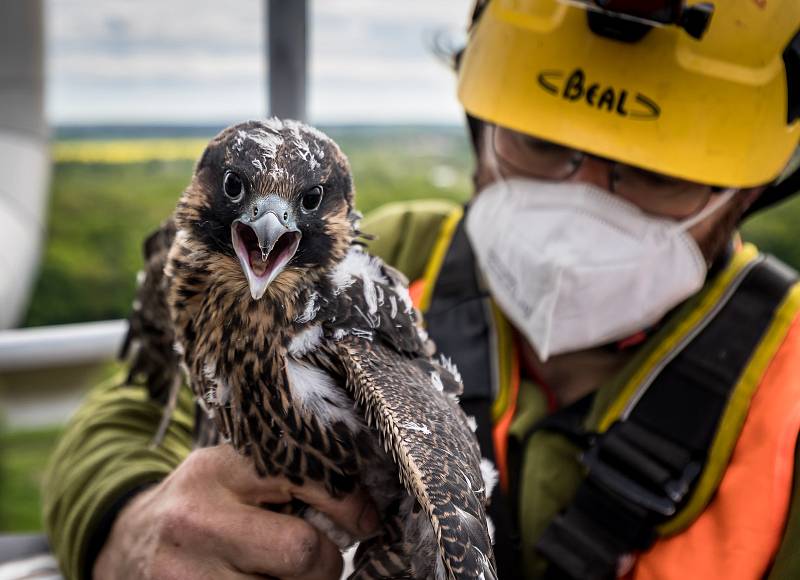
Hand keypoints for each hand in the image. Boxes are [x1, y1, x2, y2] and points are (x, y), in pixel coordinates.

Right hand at [93, 444, 378, 578]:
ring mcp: (186, 575)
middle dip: (326, 562)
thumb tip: (359, 506)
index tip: (365, 520)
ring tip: (280, 574)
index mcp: (218, 471)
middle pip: (302, 552)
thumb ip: (286, 478)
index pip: (307, 481)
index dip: (349, 504)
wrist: (129, 542)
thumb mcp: (235, 470)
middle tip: (321, 560)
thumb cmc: (200, 502)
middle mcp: (197, 523)